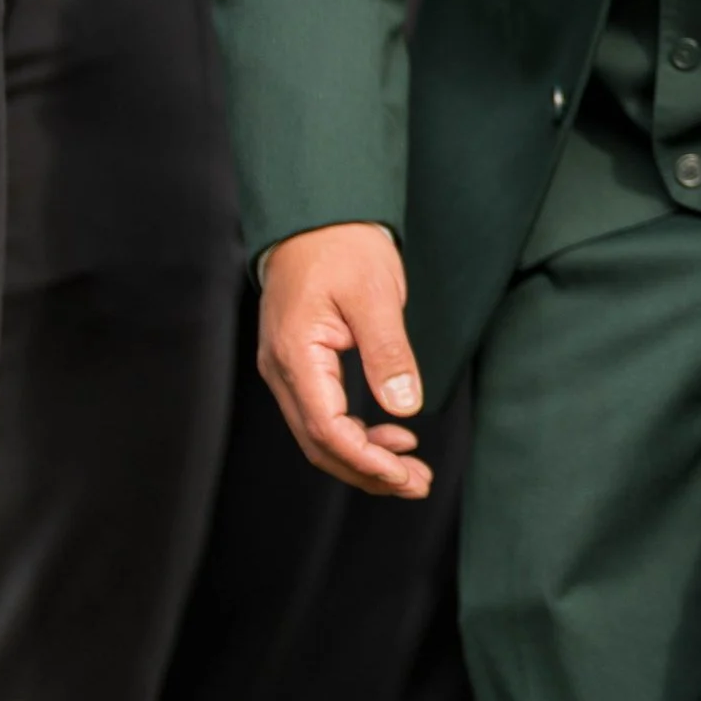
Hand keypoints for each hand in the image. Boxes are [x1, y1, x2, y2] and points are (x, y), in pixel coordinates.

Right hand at [257, 223, 432, 500]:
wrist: (316, 216)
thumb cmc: (342, 246)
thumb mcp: (375, 295)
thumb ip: (388, 352)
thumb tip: (405, 407)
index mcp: (297, 355)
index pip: (327, 428)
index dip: (366, 460)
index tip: (405, 475)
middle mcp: (282, 371)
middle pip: (320, 444)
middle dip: (369, 472)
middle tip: (418, 484)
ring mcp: (286, 370)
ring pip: (320, 436)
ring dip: (364, 459)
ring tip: (411, 470)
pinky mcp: (299, 366)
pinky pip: (323, 415)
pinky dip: (356, 435)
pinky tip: (390, 436)